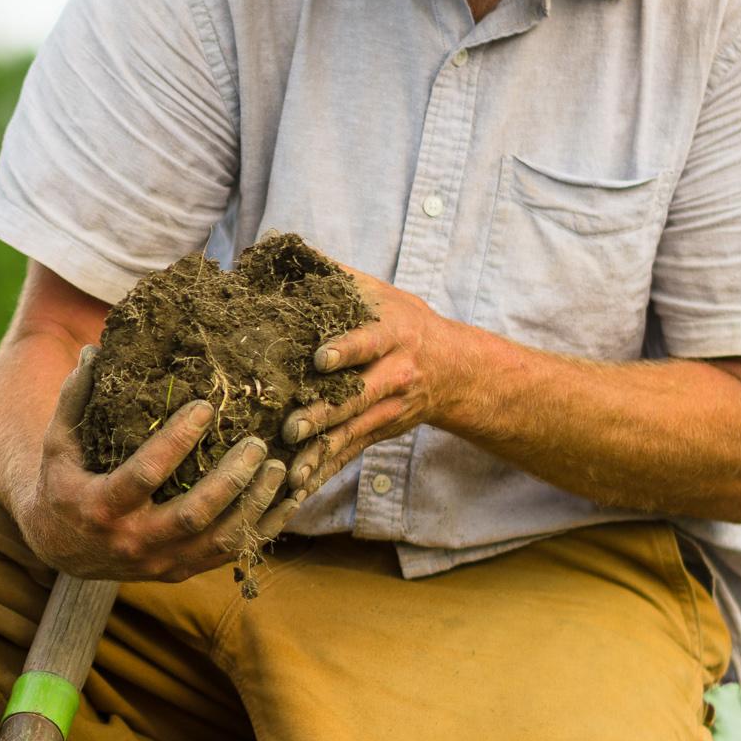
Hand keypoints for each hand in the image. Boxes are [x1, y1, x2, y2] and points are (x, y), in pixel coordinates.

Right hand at [20, 347, 301, 582]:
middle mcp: (132, 540)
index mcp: (101, 506)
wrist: (61, 549)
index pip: (146, 473)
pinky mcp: (179, 570)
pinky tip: (286, 501)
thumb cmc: (63, 483)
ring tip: (278, 468)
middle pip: (194, 514)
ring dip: (254, 506)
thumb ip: (74, 400)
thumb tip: (93, 351)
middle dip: (231, 478)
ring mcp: (159, 561)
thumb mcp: (58, 443)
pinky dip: (262, 530)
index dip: (178, 440)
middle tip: (257, 443)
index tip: (206, 407)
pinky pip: (228, 555)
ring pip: (218, 540)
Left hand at [281, 272, 474, 495]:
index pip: (367, 343)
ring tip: (290, 470)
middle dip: (324, 414)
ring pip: (351, 434)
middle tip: (291, 426)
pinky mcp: (378, 433)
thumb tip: (284, 248)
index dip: (345, 351)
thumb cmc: (402, 322)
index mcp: (390, 337)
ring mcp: (387, 411)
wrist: (456, 369)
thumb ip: (336, 276)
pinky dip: (323, 474)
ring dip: (320, 454)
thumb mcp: (379, 294)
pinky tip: (296, 492)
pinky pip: (348, 456)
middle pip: (355, 398)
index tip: (320, 358)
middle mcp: (392, 377)